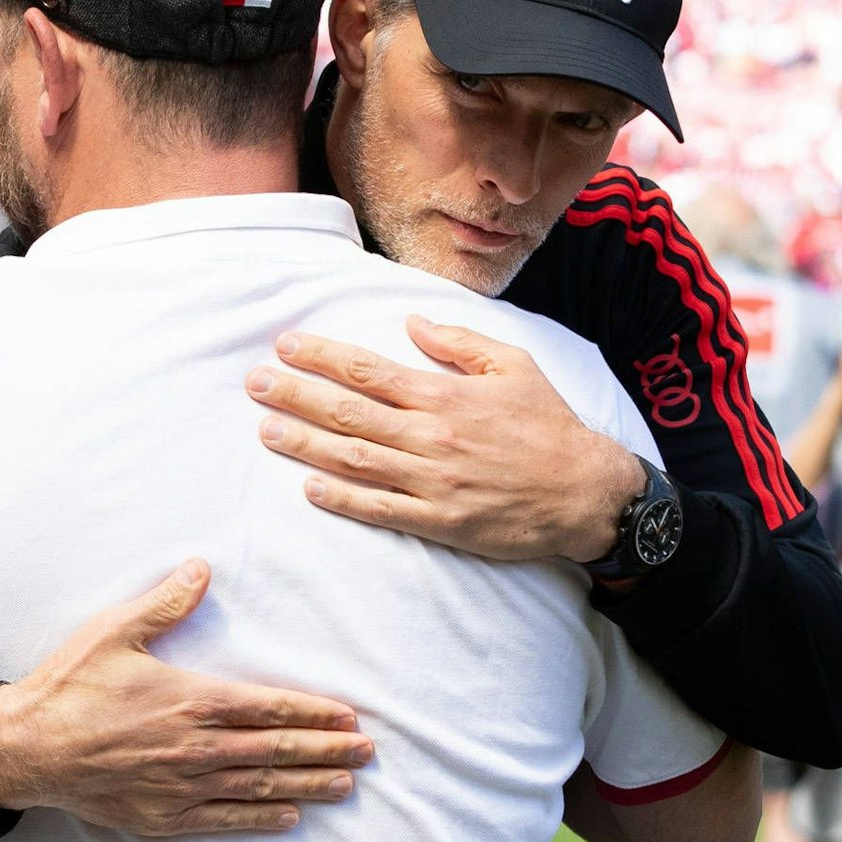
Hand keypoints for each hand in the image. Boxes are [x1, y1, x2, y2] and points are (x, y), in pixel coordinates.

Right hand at [0, 560, 374, 835]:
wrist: (24, 748)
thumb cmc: (69, 686)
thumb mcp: (114, 632)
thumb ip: (164, 604)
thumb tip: (202, 569)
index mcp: (191, 700)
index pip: (270, 708)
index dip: (314, 713)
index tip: (349, 716)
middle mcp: (196, 748)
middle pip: (276, 751)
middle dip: (327, 751)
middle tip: (368, 753)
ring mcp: (181, 787)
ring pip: (258, 787)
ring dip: (307, 787)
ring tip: (345, 786)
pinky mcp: (161, 817)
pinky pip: (222, 821)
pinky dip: (259, 819)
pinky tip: (288, 818)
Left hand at [246, 315, 644, 563]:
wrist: (585, 493)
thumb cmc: (549, 426)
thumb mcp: (514, 366)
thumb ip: (459, 343)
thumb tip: (412, 320)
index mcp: (445, 395)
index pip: (369, 371)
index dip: (322, 357)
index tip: (287, 345)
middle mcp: (431, 436)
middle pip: (349, 411)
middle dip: (297, 395)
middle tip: (256, 383)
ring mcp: (432, 481)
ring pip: (354, 459)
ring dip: (306, 443)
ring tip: (267, 429)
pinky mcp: (438, 520)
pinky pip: (379, 508)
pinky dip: (341, 499)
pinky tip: (308, 487)